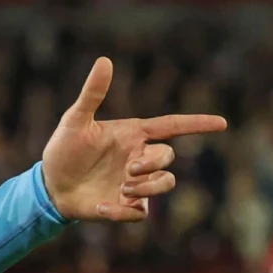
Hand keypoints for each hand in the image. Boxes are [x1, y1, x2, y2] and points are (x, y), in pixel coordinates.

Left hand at [41, 57, 227, 221]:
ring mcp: (135, 183)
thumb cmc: (64, 149)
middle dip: (154, 163)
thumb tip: (104, 60)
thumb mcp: (75, 121)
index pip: (172, 126)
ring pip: (165, 184)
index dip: (197, 124)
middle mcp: (138, 157)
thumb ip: (92, 94)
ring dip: (149, 187)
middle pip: (168, 157)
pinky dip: (123, 212)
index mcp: (133, 134)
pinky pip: (140, 212)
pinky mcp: (125, 206)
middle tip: (129, 170)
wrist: (50, 185)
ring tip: (124, 188)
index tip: (222, 123)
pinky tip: (102, 206)